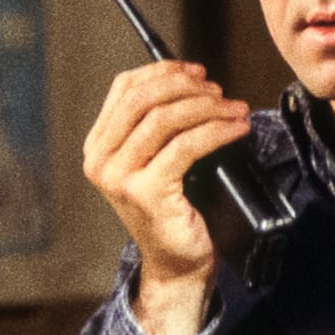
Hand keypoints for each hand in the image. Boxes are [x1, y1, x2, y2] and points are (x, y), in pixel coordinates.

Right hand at [82, 61, 252, 334]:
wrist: (176, 263)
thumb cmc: (173, 209)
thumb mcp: (157, 159)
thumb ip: (157, 123)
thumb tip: (192, 82)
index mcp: (98, 145)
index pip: (124, 88)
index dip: (163, 71)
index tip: (197, 72)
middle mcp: (101, 160)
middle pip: (144, 98)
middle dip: (188, 86)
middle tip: (220, 93)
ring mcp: (119, 177)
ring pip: (165, 118)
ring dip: (208, 107)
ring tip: (236, 110)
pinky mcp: (146, 192)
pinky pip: (185, 146)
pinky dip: (217, 130)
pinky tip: (236, 129)